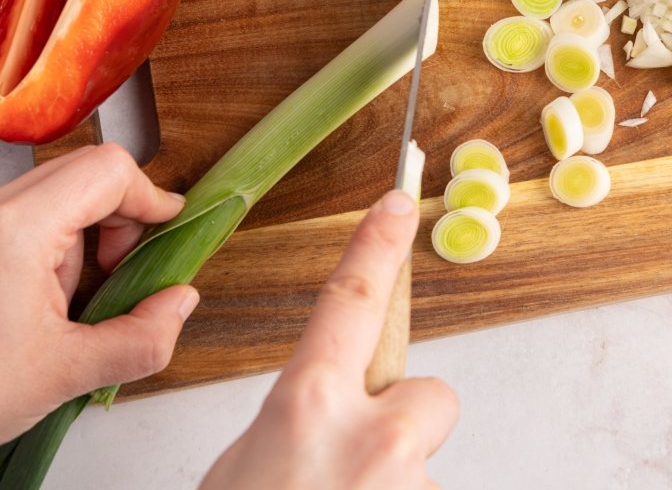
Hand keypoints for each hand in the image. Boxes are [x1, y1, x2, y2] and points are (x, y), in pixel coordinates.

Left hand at [0, 143, 198, 489]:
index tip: (166, 235)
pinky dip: (59, 244)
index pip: (108, 170)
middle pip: (85, 172)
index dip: (149, 198)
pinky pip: (31, 216)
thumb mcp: (71, 372)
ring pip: (60, 193)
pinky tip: (52, 300)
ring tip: (79, 299)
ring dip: (89, 234)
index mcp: (18, 229)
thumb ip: (143, 336)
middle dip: (121, 216)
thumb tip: (181, 302)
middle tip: (123, 273)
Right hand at [200, 190, 458, 489]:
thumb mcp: (245, 462)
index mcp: (308, 406)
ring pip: (421, 457)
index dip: (377, 247)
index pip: (352, 299)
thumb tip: (321, 415)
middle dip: (402, 417)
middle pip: (425, 393)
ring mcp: (411, 482)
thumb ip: (295, 419)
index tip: (398, 208)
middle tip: (357, 462)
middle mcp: (373, 439)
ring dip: (392, 477)